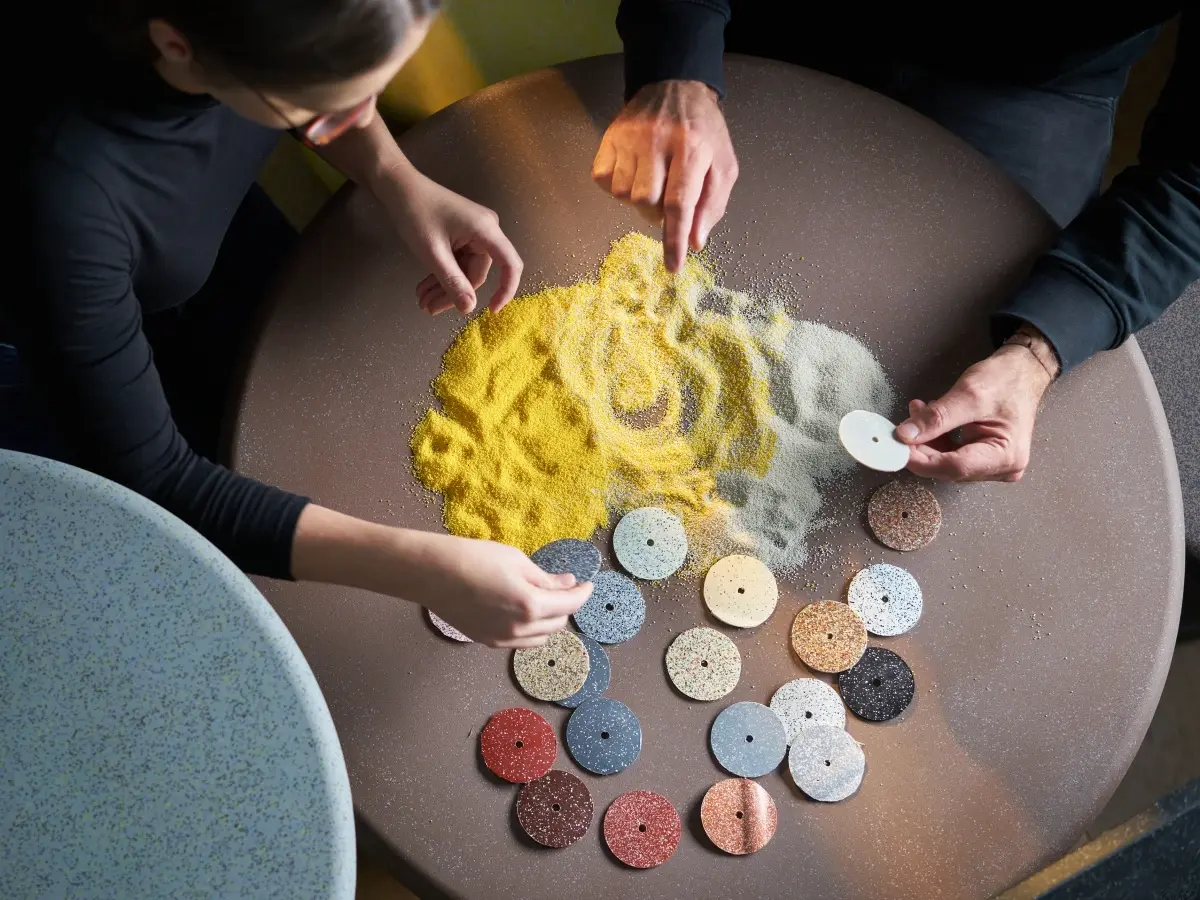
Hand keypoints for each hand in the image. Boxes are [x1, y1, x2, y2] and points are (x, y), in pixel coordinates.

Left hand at [383, 166, 522, 315]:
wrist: (399, 187)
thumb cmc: (415, 213)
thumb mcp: (432, 252)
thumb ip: (453, 281)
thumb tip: (470, 309)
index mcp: (486, 230)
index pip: (510, 265)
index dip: (506, 290)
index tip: (491, 311)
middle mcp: (486, 230)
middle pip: (476, 273)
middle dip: (453, 292)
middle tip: (427, 308)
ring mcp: (474, 232)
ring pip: (465, 271)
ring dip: (444, 287)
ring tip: (422, 301)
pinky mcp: (463, 235)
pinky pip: (458, 261)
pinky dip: (442, 275)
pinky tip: (425, 287)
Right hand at [408, 533, 591, 647]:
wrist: (432, 574)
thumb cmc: (474, 559)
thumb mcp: (516, 561)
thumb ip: (545, 577)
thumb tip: (567, 583)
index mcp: (531, 605)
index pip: (569, 604)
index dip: (582, 593)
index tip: (587, 584)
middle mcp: (519, 629)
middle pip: (557, 624)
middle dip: (565, 606)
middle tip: (561, 587)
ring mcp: (502, 639)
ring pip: (540, 637)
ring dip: (548, 621)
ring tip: (542, 600)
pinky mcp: (486, 641)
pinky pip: (519, 641)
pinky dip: (529, 629)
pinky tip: (520, 612)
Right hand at [592, 80, 737, 272]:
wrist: (676, 84)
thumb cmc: (704, 132)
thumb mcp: (723, 165)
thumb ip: (712, 205)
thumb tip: (694, 242)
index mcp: (692, 149)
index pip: (680, 203)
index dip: (674, 239)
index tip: (673, 266)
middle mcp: (658, 141)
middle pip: (645, 202)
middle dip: (657, 213)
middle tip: (667, 201)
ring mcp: (630, 137)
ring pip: (622, 193)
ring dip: (637, 199)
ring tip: (651, 182)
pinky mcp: (610, 136)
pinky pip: (603, 179)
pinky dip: (615, 186)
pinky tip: (632, 173)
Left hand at [895, 344, 1054, 481]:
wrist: (1023, 371)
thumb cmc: (1006, 380)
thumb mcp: (968, 394)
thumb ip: (936, 418)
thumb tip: (905, 435)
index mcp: (1006, 456)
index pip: (955, 467)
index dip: (922, 459)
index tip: (897, 446)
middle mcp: (1003, 467)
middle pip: (949, 468)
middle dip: (922, 447)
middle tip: (902, 427)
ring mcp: (994, 465)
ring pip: (947, 462)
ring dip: (927, 441)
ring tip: (918, 412)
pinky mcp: (985, 458)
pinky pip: (952, 455)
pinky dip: (937, 440)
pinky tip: (927, 420)